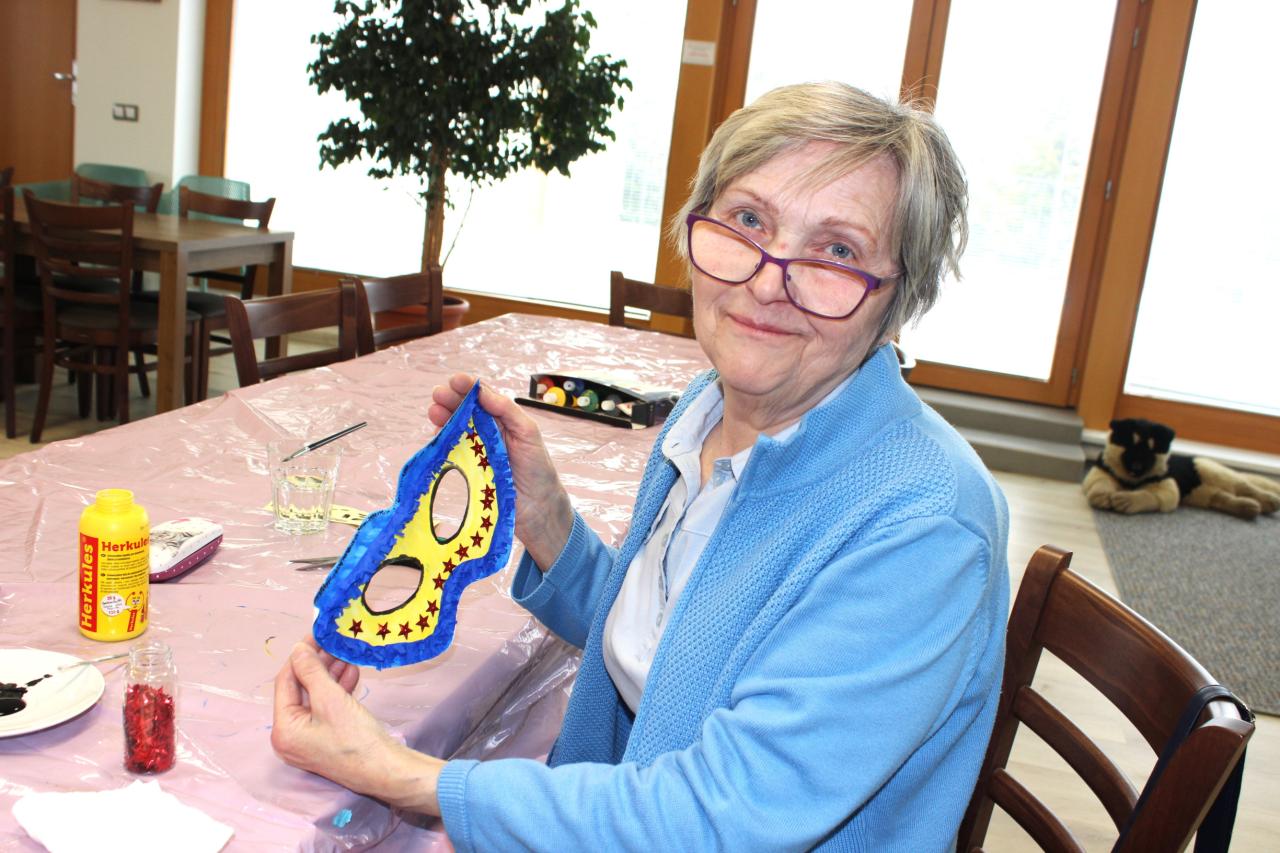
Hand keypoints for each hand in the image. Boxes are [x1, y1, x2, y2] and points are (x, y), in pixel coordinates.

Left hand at [271, 638, 442, 814]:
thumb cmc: (354, 737)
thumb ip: (311, 671)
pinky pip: (325, 709)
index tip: (316, 634)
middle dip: (319, 665)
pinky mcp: (326, 739)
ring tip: (346, 653)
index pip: (285, 682)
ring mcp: (308, 739)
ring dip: (330, 675)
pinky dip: (337, 691)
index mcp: (283, 729)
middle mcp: (290, 736)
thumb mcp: (330, 699)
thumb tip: (296, 649)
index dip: (300, 656)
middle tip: (333, 642)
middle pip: (300, 689)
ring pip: (315, 698)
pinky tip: (352, 673)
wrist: (385, 769)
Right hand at [429, 373, 572, 569]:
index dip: (469, 387)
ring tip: (434, 411)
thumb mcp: (528, 433)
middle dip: (451, 400)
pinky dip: (441, 442)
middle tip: (438, 395)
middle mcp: (487, 432)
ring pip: (455, 429)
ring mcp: (476, 451)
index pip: (483, 398)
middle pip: (464, 411)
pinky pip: (450, 452)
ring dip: (443, 418)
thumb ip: (508, 411)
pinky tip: (436, 434)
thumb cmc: (537, 468)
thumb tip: (484, 392)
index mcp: (503, 420)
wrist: (537, 508)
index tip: (456, 380)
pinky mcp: (467, 470)